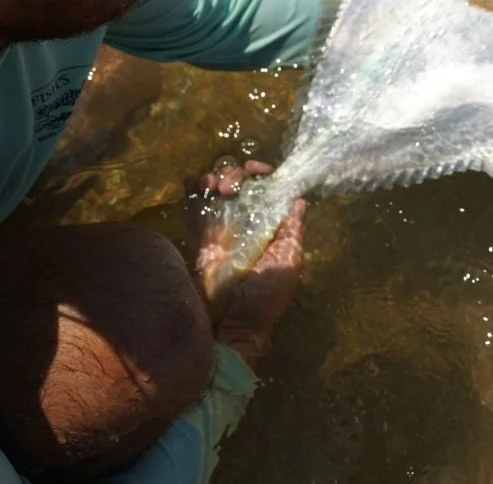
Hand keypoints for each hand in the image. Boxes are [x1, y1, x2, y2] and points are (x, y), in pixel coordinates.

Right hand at [184, 160, 306, 371]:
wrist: (233, 322)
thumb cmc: (266, 295)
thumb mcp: (288, 262)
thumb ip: (293, 230)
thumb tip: (299, 199)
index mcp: (270, 224)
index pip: (266, 188)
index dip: (261, 173)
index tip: (255, 170)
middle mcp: (246, 221)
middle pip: (239, 182)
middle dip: (234, 173)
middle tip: (231, 185)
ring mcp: (222, 227)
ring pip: (216, 188)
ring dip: (214, 178)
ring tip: (215, 187)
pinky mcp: (201, 236)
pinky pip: (196, 205)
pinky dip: (193, 188)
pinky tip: (194, 184)